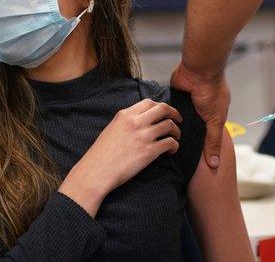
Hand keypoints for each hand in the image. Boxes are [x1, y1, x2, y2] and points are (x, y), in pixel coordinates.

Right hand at [60, 98, 181, 215]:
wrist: (96, 172)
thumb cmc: (101, 154)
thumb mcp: (112, 129)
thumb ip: (127, 121)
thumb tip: (142, 120)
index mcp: (125, 115)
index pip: (149, 102)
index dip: (161, 106)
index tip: (165, 112)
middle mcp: (135, 122)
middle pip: (163, 109)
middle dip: (174, 113)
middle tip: (178, 120)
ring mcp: (143, 136)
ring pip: (169, 125)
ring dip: (176, 131)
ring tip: (176, 137)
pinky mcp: (149, 151)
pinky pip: (170, 143)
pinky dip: (175, 145)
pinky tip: (172, 150)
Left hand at [171, 62, 229, 168]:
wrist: (198, 70)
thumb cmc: (211, 92)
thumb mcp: (215, 120)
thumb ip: (213, 141)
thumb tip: (214, 165)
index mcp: (212, 114)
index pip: (204, 136)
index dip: (197, 147)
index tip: (188, 163)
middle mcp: (199, 110)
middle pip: (190, 130)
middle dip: (183, 139)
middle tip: (172, 156)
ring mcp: (186, 104)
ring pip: (178, 122)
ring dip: (172, 129)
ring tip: (162, 145)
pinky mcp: (174, 98)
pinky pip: (168, 112)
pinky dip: (165, 118)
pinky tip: (157, 130)